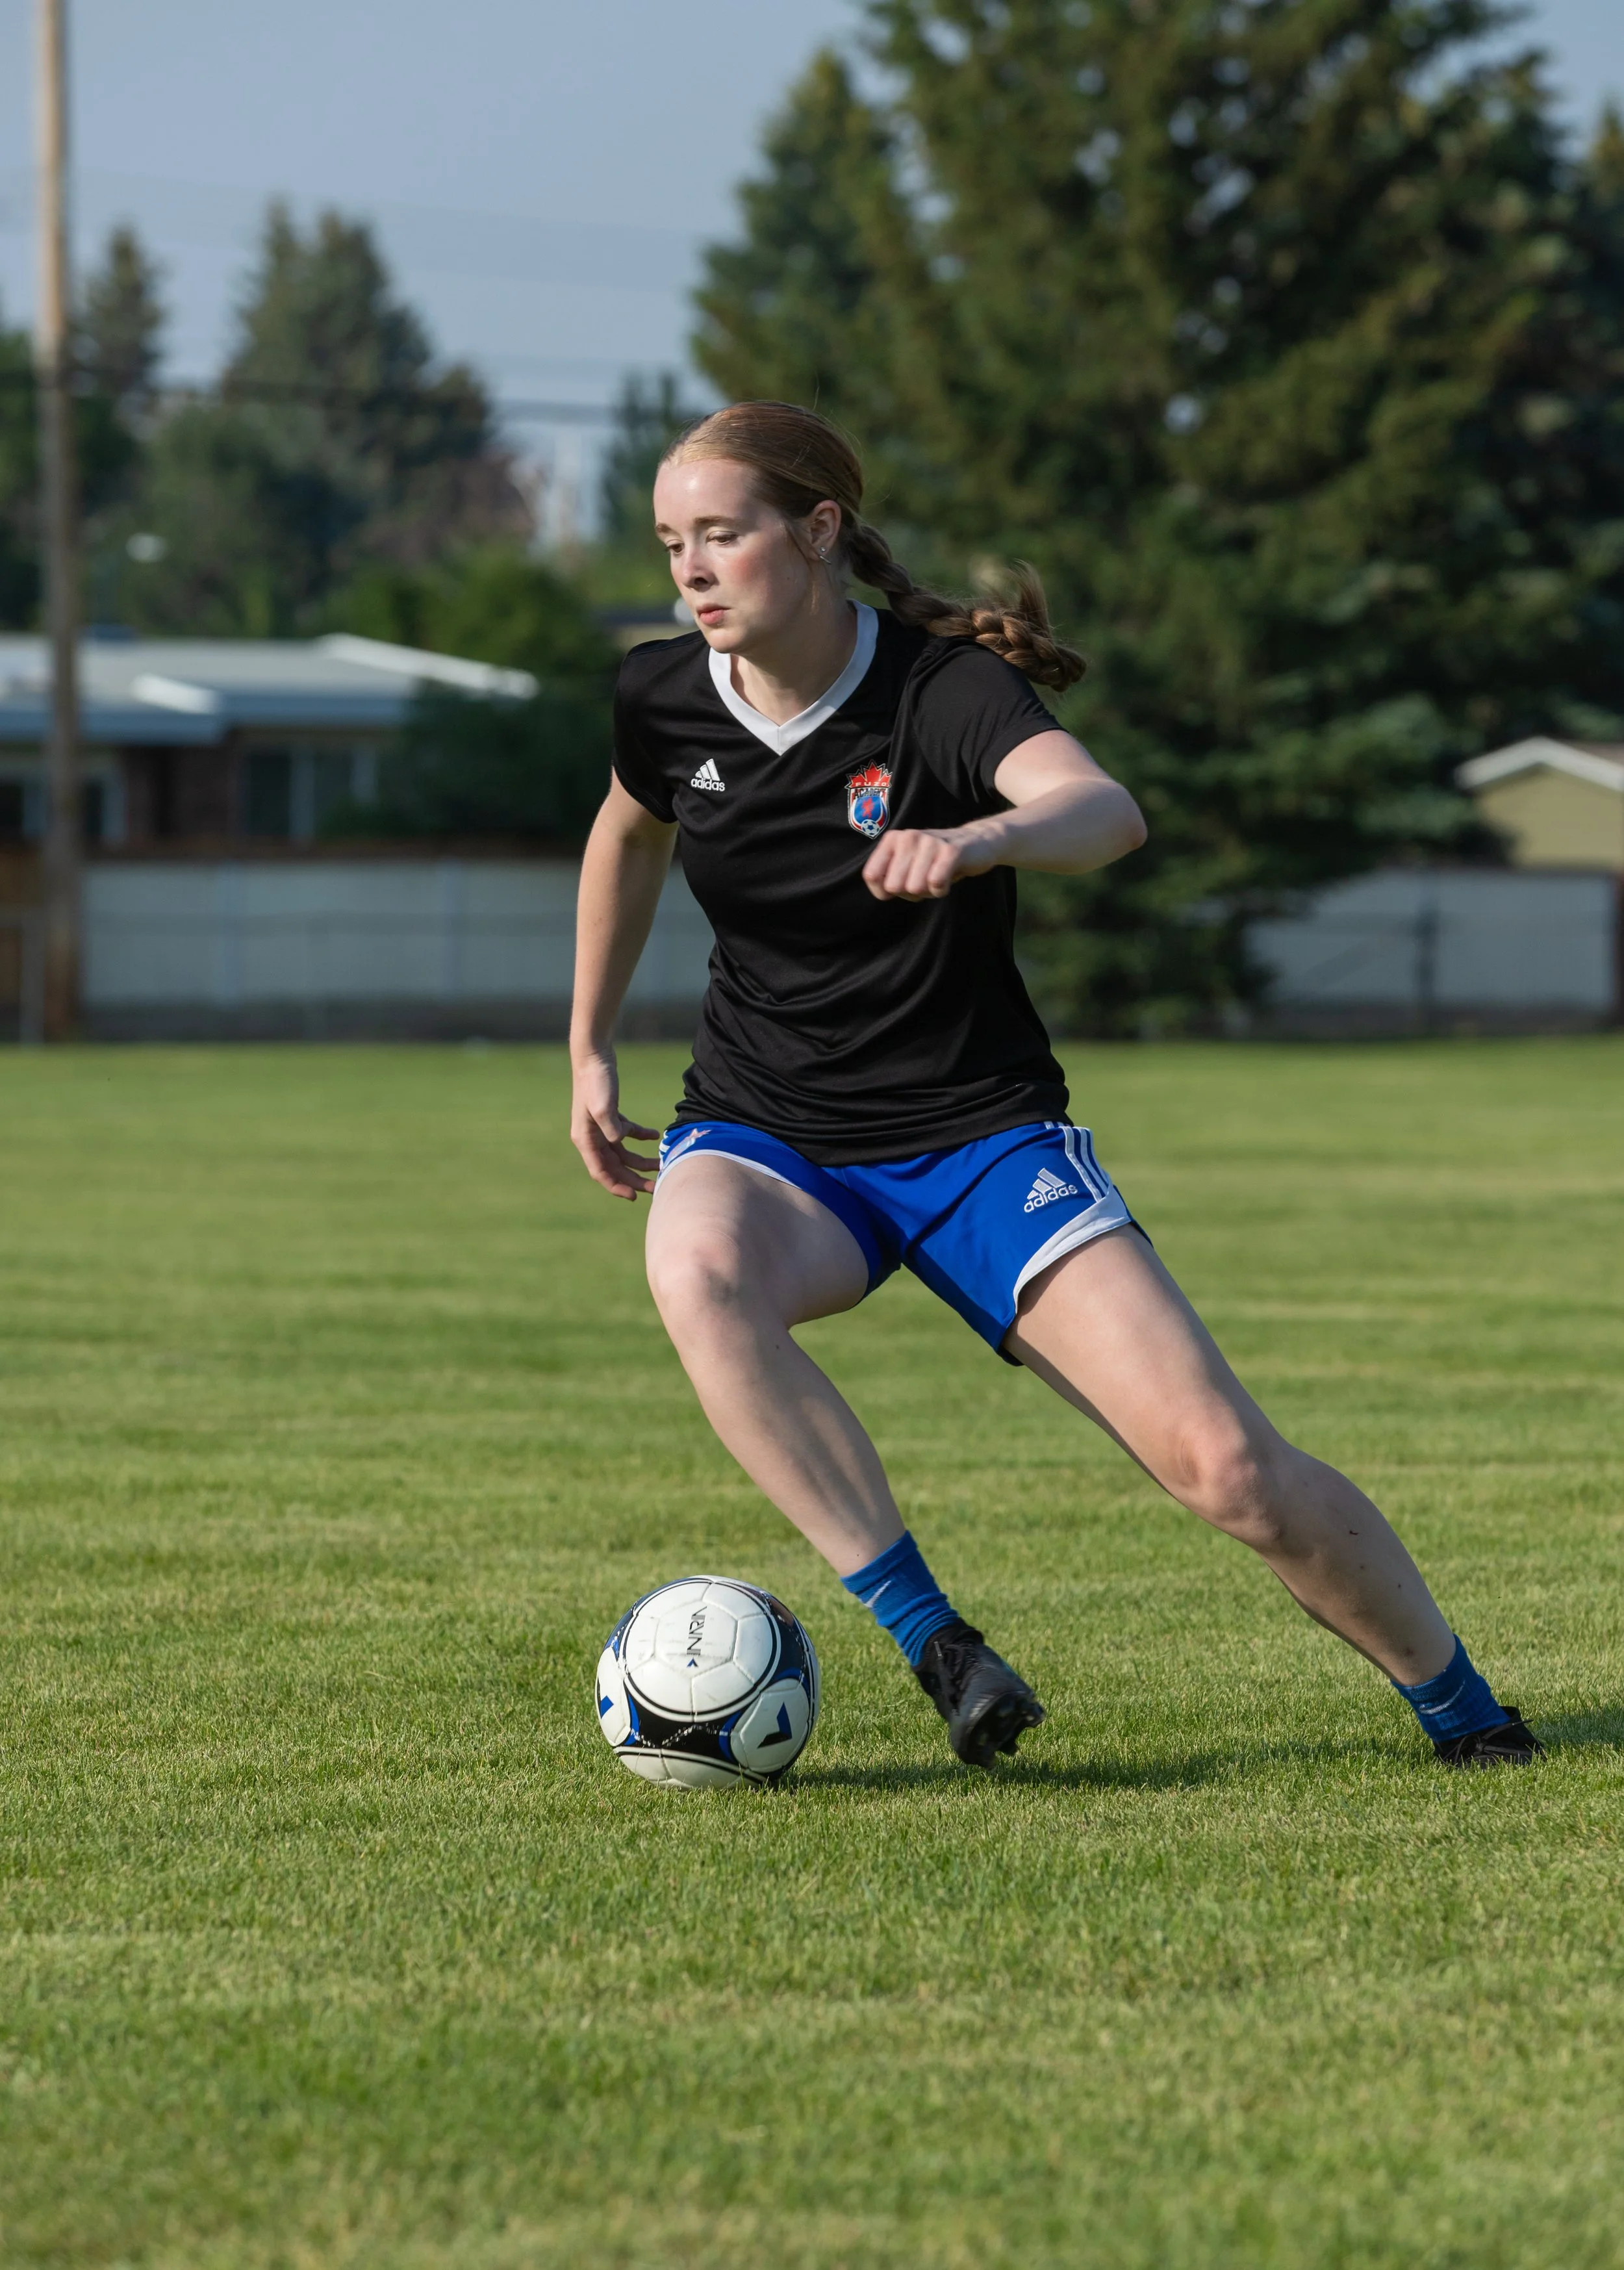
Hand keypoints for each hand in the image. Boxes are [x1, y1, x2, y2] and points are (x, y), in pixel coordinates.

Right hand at [570, 1049, 659, 1199]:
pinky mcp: (610, 1115)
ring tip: (661, 1165)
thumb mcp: (603, 1106)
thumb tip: (618, 1143)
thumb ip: (610, 1127)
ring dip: (640, 1160)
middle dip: (633, 1178)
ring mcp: (600, 1127)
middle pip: (614, 1166)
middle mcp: (591, 1137)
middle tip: (655, 1187)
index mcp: (585, 1140)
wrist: (594, 1055)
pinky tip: (655, 1136)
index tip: (634, 1197)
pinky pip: (626, 1133)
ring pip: (622, 1153)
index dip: (617, 1186)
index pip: (601, 1172)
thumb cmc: (596, 1081)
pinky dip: (640, 1136)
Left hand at [861, 823, 997, 901]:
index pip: (871, 876)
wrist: (976, 843)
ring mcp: (929, 842)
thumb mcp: (906, 865)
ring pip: (914, 887)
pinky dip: (942, 890)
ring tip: (937, 876)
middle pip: (894, 886)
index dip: (883, 891)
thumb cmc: (935, 861)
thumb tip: (883, 891)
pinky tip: (948, 878)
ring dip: (928, 891)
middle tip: (924, 879)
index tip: (899, 885)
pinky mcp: (951, 851)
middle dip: (909, 892)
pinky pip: (935, 884)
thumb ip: (887, 877)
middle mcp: (908, 837)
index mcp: (893, 839)